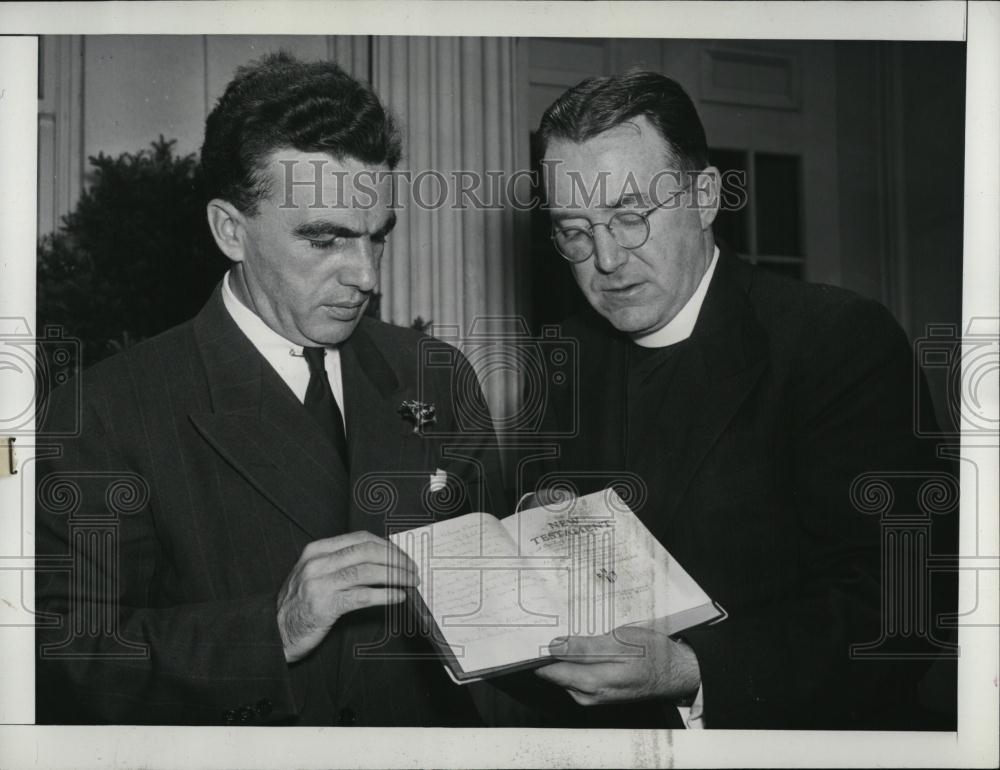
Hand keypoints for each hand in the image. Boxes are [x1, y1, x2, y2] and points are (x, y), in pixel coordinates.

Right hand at [276, 530, 418, 662]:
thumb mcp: (313, 574)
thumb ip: (339, 563)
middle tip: (413, 568)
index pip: (360, 538)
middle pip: (367, 551)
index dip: (387, 545)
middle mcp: (317, 563)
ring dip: (395, 576)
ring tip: (410, 581)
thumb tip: (380, 561)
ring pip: (367, 571)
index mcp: (316, 550)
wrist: (273, 632)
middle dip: (396, 558)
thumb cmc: (297, 606)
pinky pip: (363, 596)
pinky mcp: (325, 605)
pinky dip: (385, 595)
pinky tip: (398, 597)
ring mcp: (320, 583)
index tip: (403, 555)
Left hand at [534, 619, 700, 705]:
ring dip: (568, 651)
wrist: (676, 672)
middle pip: (555, 671)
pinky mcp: (598, 690)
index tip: (535, 633)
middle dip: (554, 648)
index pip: (549, 671)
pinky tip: (590, 643)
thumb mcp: (620, 643)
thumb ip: (585, 647)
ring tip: (577, 630)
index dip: (540, 651)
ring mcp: (592, 695)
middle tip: (557, 623)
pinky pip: (579, 673)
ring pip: (567, 670)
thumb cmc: (653, 657)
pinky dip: (579, 657)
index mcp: (592, 684)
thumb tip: (555, 646)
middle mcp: (588, 695)